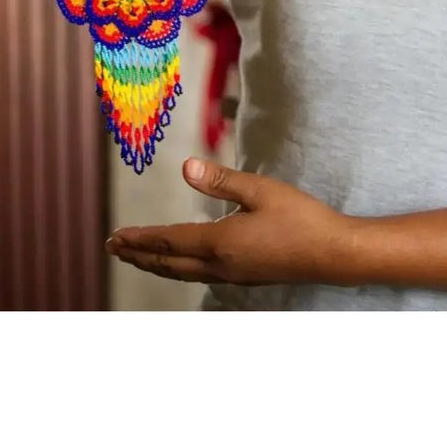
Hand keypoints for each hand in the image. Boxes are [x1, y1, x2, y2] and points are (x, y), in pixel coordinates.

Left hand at [106, 159, 355, 285]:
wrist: (332, 254)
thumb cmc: (300, 218)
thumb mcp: (260, 189)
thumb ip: (221, 180)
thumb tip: (185, 168)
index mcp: (219, 243)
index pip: (167, 241)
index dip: (140, 238)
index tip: (115, 237)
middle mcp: (219, 265)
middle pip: (167, 263)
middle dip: (138, 254)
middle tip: (114, 248)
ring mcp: (232, 276)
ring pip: (181, 273)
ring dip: (155, 264)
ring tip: (138, 256)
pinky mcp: (244, 277)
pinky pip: (197, 276)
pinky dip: (177, 269)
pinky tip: (181, 264)